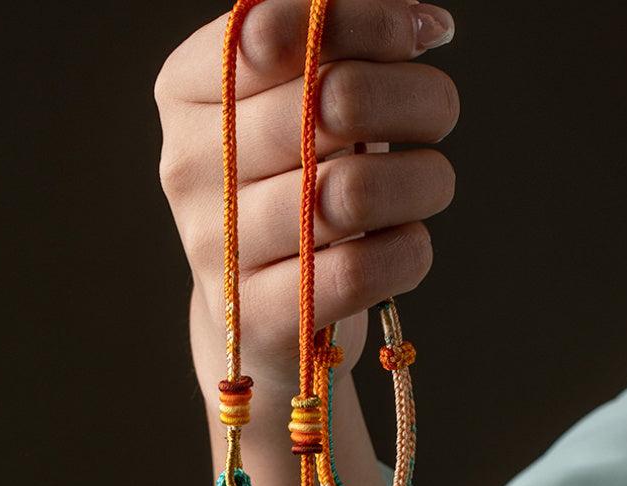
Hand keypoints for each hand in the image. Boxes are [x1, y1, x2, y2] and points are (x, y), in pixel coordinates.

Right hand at [155, 0, 458, 397]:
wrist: (260, 308)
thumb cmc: (292, 190)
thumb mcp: (299, 108)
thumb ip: (340, 52)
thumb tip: (425, 22)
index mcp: (188, 92)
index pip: (274, 31)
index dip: (368, 21)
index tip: (419, 36)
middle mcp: (189, 166)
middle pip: (334, 103)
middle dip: (421, 99)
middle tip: (439, 116)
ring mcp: (216, 246)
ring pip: (351, 193)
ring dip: (424, 180)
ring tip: (428, 184)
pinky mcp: (258, 315)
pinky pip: (359, 272)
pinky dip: (409, 251)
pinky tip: (406, 241)